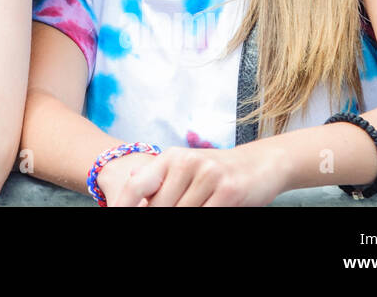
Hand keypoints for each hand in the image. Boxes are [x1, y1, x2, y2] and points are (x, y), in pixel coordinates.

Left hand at [108, 145, 284, 206]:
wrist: (261, 163)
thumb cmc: (218, 170)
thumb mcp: (186, 165)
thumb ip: (160, 175)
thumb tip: (132, 182)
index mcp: (170, 156)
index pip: (137, 185)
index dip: (124, 204)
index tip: (115, 214)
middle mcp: (186, 162)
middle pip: (159, 206)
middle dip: (156, 217)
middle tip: (162, 219)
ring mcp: (208, 175)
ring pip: (181, 213)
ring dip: (180, 219)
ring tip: (189, 211)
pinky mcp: (228, 190)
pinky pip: (205, 216)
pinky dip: (201, 220)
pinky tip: (204, 213)